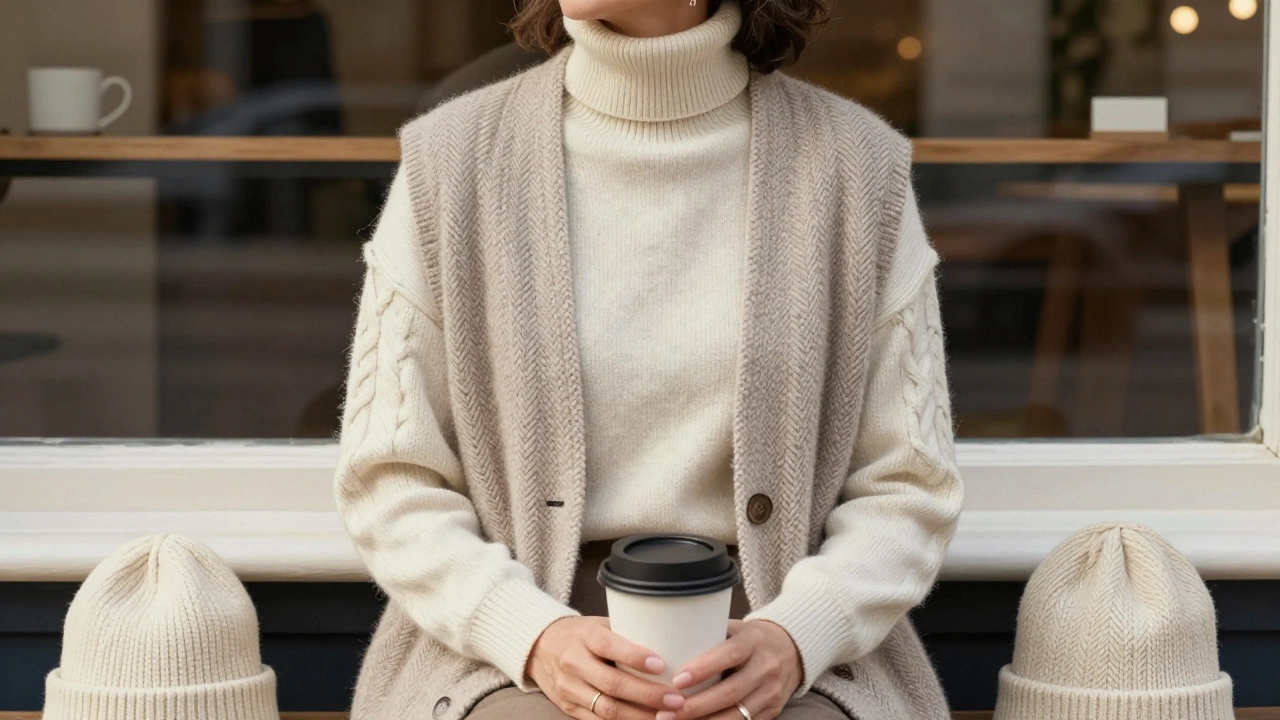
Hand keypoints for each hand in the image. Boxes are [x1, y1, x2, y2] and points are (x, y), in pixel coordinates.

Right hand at [526, 616, 687, 719]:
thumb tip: (671, 641)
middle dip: (647, 694)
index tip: (661, 664)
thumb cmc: (581, 634)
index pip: (609, 646)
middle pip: (612, 683)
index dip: (635, 656)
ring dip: (640, 716)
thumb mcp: (599, 625)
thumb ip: (626, 634)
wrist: (540, 648)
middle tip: (676, 699)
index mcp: (584, 636)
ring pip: (607, 709)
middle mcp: (574, 662)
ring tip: (667, 717)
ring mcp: (569, 689)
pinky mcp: (569, 708)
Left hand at [661, 620, 802, 719]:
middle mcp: (765, 667)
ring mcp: (771, 692)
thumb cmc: (748, 638)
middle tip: (665, 712)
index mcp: (753, 641)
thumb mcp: (734, 628)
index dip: (703, 669)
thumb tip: (667, 642)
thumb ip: (708, 635)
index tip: (677, 680)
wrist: (791, 649)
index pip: (729, 655)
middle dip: (696, 706)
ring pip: (737, 715)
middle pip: (730, 692)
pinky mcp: (772, 710)